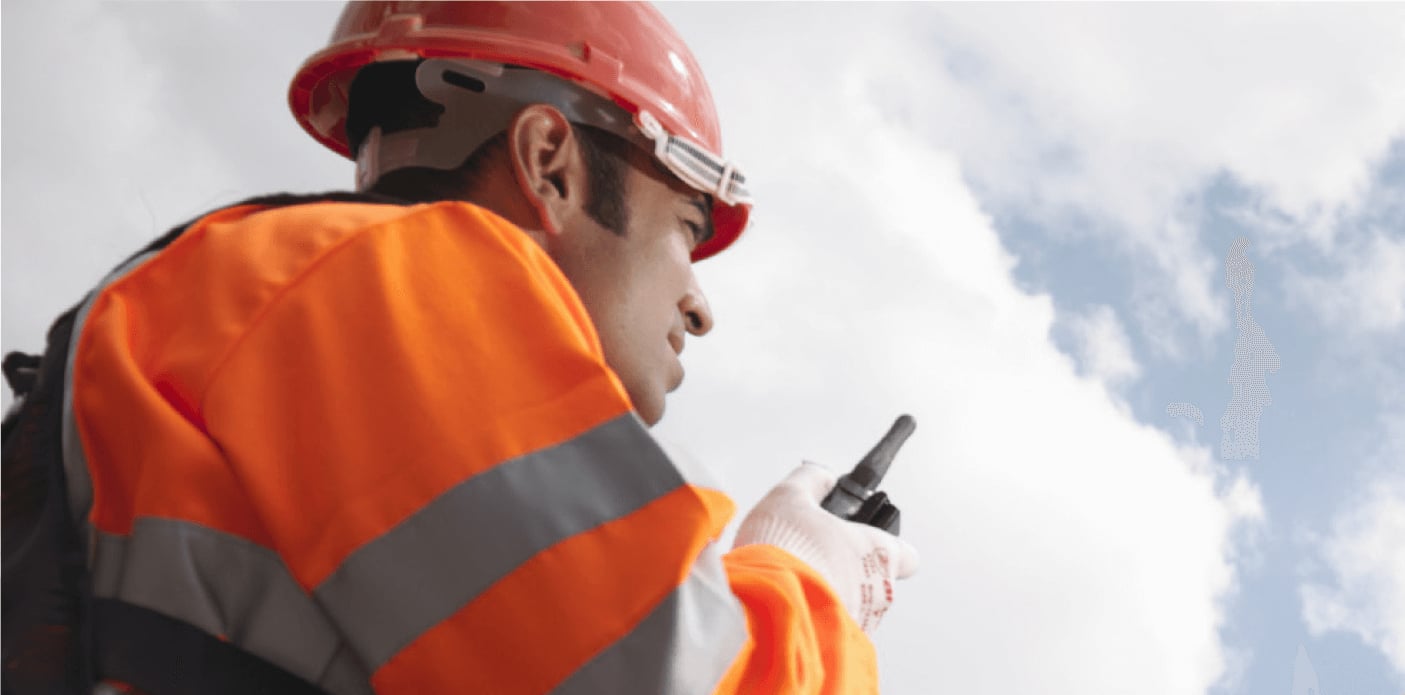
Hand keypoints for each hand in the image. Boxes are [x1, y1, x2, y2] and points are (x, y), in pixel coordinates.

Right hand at [734, 462, 919, 632]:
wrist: (765, 602)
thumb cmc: (786, 552)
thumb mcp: (790, 498)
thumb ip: (810, 481)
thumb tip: (820, 476)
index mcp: (879, 552)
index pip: (907, 554)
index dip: (889, 546)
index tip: (869, 538)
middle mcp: (879, 591)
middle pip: (876, 583)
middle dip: (849, 573)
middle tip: (819, 559)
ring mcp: (861, 622)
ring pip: (855, 609)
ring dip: (832, 597)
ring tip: (798, 582)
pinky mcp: (837, 646)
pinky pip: (832, 630)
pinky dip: (815, 619)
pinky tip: (790, 604)